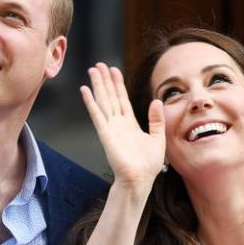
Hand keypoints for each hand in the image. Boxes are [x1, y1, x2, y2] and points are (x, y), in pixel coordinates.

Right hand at [80, 63, 165, 189]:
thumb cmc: (148, 164)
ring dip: (97, 85)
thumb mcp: (158, 137)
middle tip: (99, 65)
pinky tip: (85, 90)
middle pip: (110, 96)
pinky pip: (97, 114)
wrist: (139, 180)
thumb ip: (156, 119)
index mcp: (130, 123)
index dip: (118, 84)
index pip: (122, 99)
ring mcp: (110, 127)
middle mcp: (118, 123)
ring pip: (103, 101)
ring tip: (92, 70)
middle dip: (105, 80)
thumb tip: (157, 101)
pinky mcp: (105, 134)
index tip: (114, 70)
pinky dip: (90, 102)